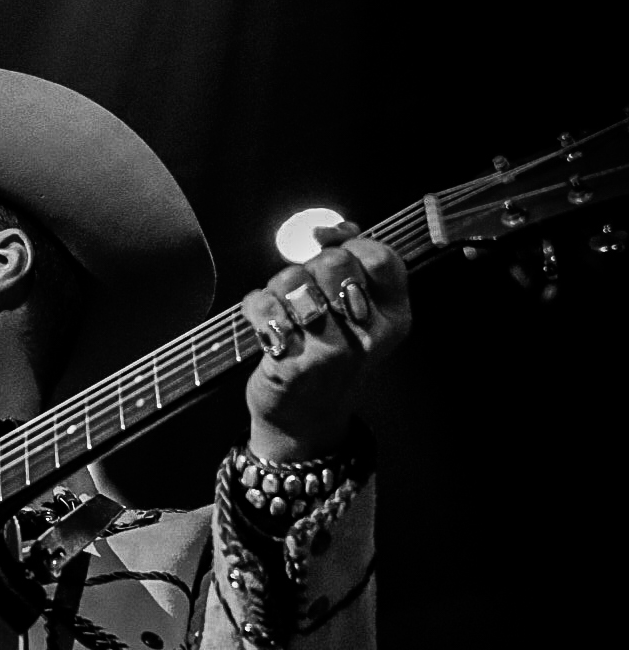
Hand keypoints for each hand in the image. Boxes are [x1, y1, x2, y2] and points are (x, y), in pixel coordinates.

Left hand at [240, 221, 409, 462]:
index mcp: (394, 317)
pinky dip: (255, 306)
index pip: (381, 257)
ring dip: (278, 287)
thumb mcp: (358, 313)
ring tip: (282, 309)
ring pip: (295, 281)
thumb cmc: (330, 354)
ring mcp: (333, 352)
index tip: (329, 250)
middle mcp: (370, 335)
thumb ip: (352, 265)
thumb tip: (327, 230)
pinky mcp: (294, 365)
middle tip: (303, 291)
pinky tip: (264, 322)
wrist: (306, 419)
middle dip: (309, 266)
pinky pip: (264, 307)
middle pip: (336, 262)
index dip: (350, 243)